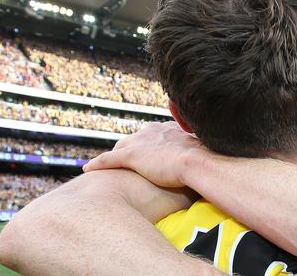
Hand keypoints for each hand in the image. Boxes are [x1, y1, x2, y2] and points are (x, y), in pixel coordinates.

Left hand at [83, 121, 204, 186]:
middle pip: (133, 139)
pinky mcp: (132, 156)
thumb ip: (199, 153)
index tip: (146, 151)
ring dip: (112, 156)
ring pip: (119, 148)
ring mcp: (141, 143)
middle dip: (127, 148)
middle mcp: (152, 131)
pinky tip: (88, 169)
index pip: (151, 135)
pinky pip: (108, 159)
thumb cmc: (207, 160)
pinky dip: (98, 163)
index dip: (146, 144)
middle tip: (124, 159)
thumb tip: (209, 160)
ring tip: (104, 164)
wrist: (200, 161)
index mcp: (168, 129)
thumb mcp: (203, 152)